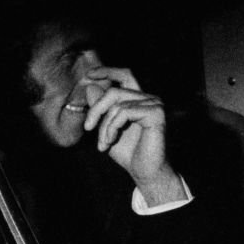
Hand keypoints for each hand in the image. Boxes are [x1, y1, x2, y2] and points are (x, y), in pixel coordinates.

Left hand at [80, 67, 180, 200]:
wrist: (144, 172)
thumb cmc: (128, 152)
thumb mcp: (106, 128)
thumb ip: (100, 109)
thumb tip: (91, 87)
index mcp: (138, 99)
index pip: (125, 75)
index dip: (107, 71)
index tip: (89, 74)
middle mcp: (148, 98)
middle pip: (114, 91)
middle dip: (96, 110)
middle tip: (87, 128)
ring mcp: (154, 104)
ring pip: (117, 104)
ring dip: (104, 126)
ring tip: (103, 143)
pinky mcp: (156, 113)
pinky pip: (124, 112)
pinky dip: (112, 127)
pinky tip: (110, 142)